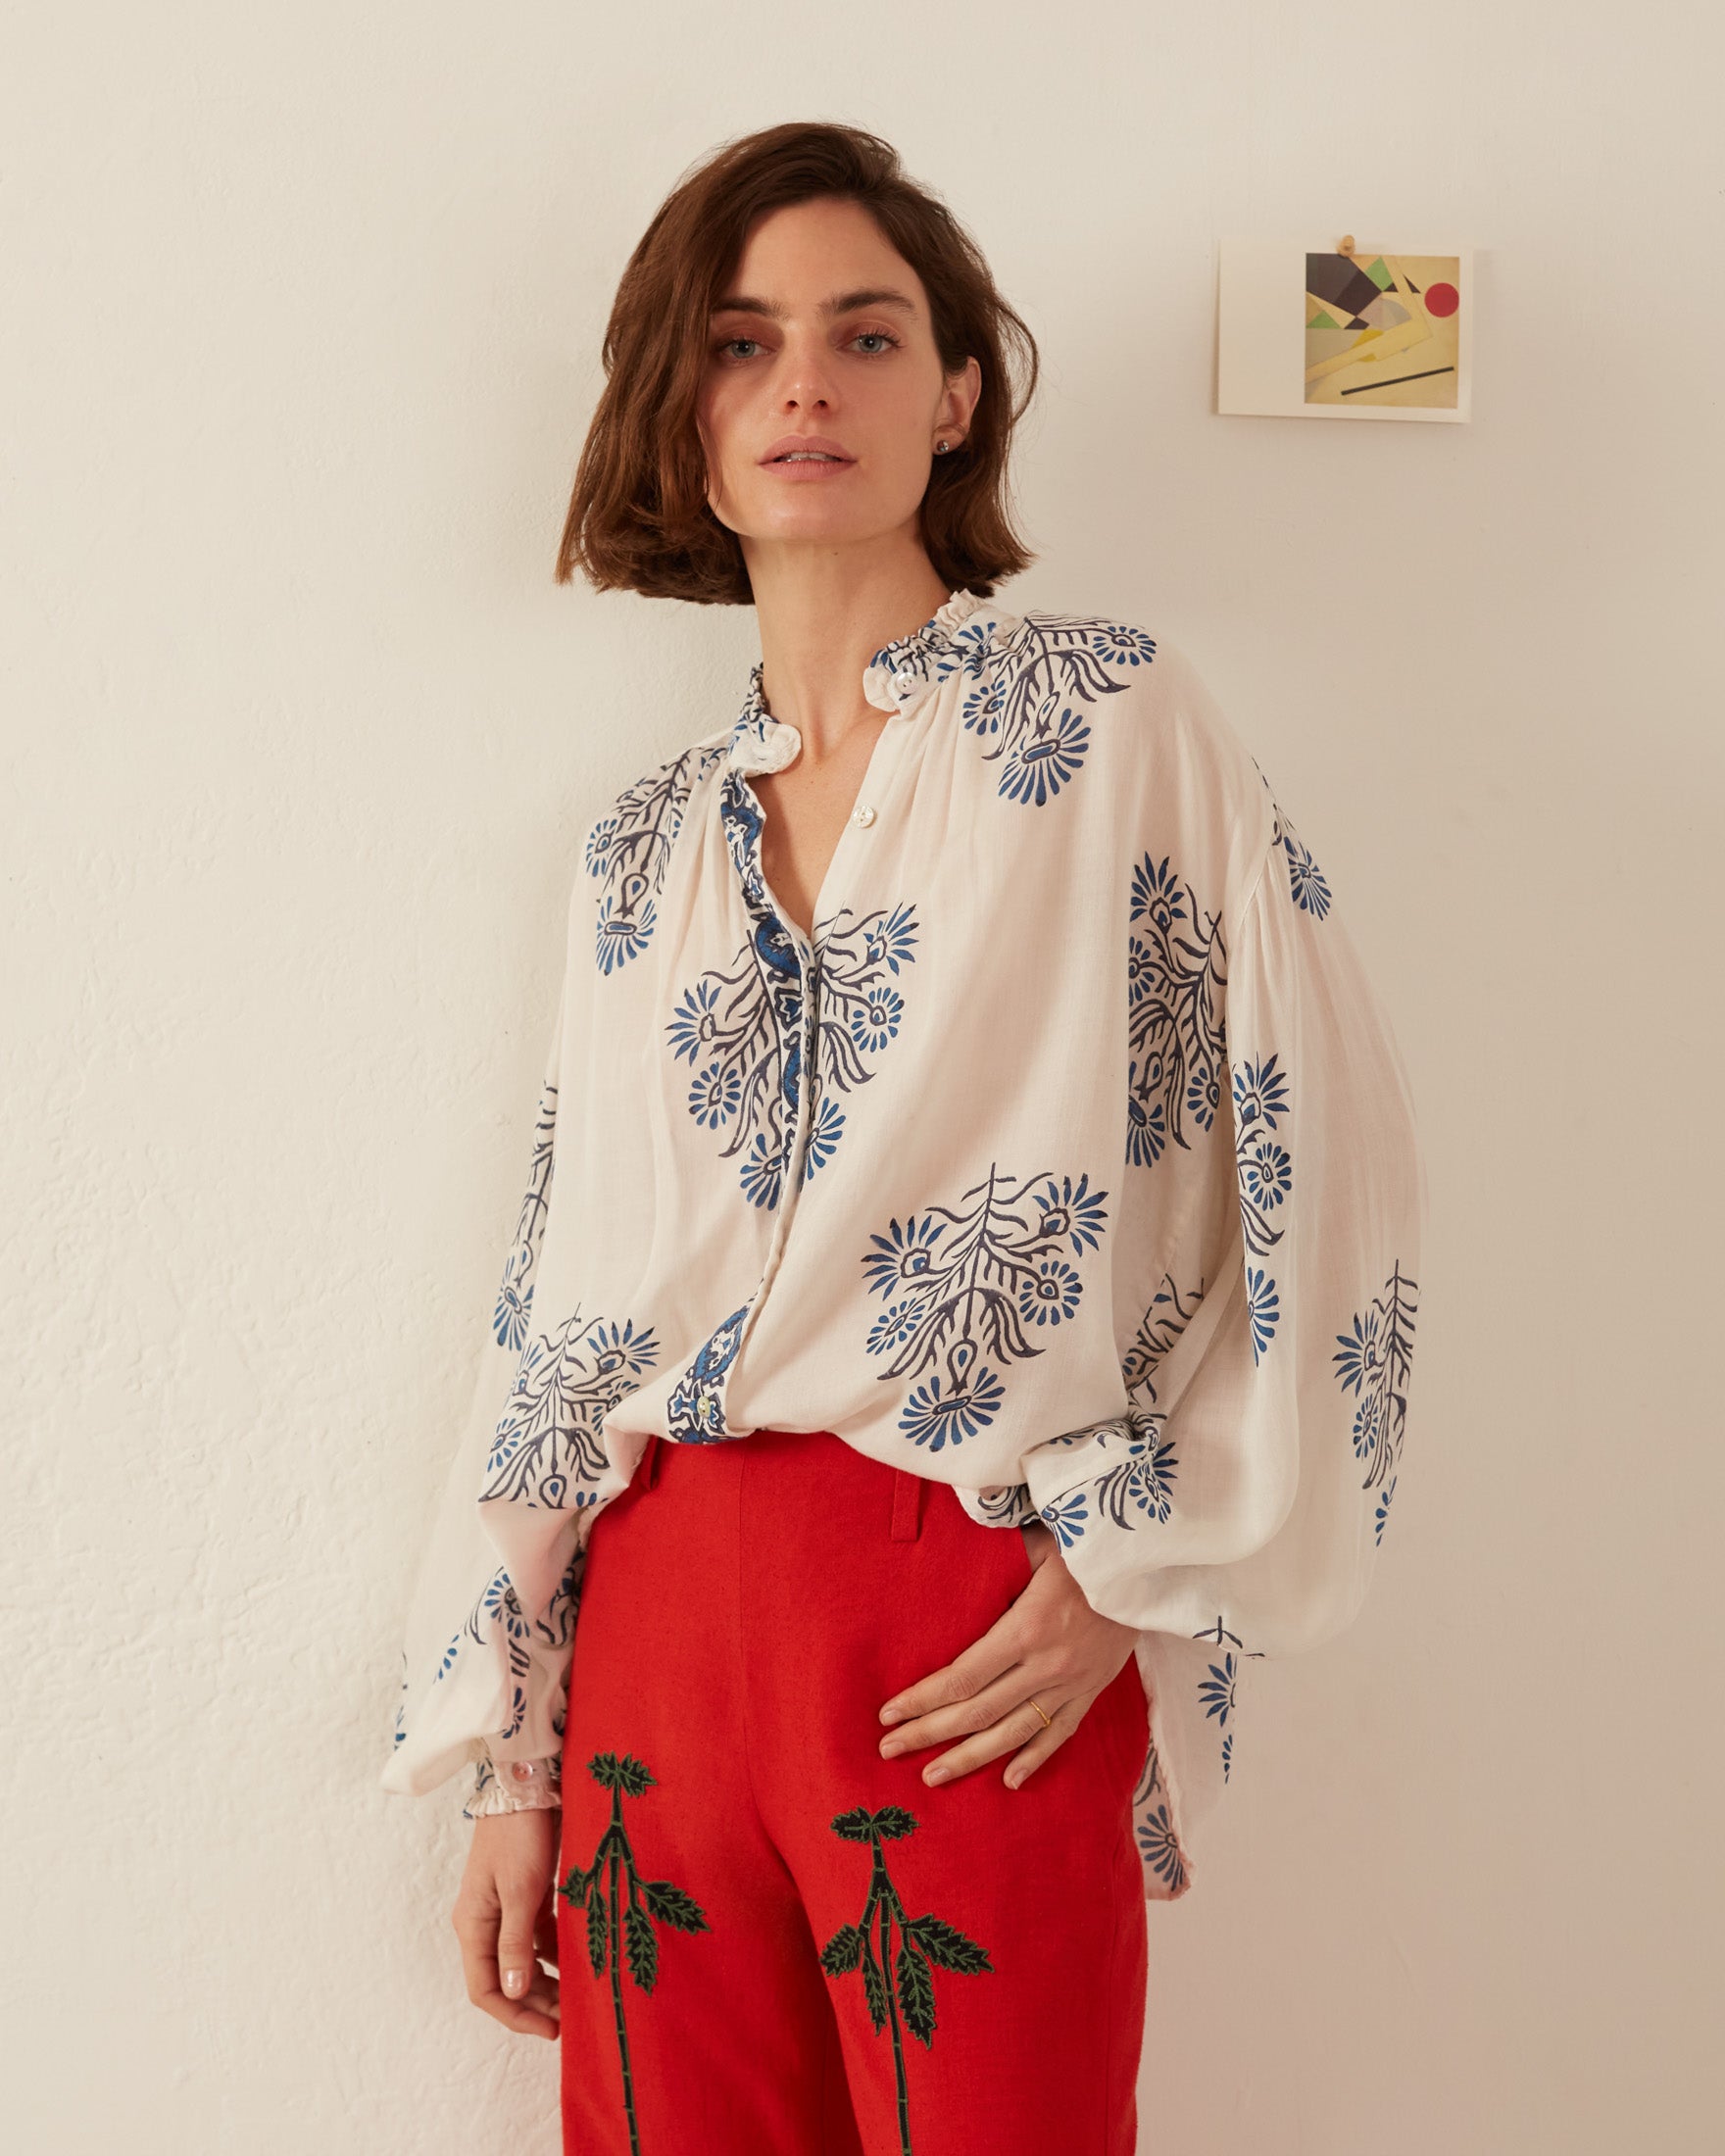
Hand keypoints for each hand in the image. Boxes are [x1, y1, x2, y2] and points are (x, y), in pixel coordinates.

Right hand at [452, 1809, 562, 2039]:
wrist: (526, 1783)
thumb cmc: (519, 1834)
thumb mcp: (520, 1891)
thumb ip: (515, 1943)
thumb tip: (512, 1993)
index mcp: (472, 1925)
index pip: (485, 1989)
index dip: (515, 2014)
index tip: (550, 2029)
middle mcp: (484, 1923)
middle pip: (505, 1979)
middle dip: (536, 2002)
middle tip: (573, 2016)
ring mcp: (504, 1909)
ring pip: (523, 1961)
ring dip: (547, 1980)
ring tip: (579, 1994)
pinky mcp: (525, 1895)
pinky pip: (537, 1937)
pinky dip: (555, 1952)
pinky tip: (578, 1961)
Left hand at [876, 1521, 1137, 1788]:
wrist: (1151, 1567)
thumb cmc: (1087, 1546)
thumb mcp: (1038, 1543)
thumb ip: (997, 1557)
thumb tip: (953, 1554)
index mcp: (1026, 1630)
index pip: (962, 1677)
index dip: (922, 1700)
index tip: (888, 1714)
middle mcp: (1047, 1666)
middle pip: (978, 1712)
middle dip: (929, 1734)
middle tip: (889, 1750)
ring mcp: (1073, 1684)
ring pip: (1014, 1733)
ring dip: (970, 1759)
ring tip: (933, 1776)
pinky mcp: (1094, 1690)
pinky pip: (1060, 1733)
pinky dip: (1033, 1759)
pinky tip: (1008, 1780)